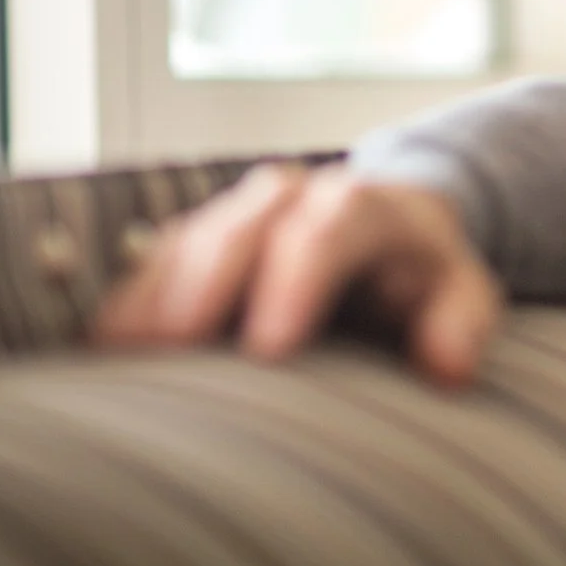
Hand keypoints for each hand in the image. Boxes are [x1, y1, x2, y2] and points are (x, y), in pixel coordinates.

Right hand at [93, 162, 501, 385]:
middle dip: (206, 282)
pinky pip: (151, 264)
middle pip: (244, 226)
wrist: (387, 231)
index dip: (297, 281)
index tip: (271, 348)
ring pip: (187, 240)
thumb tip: (450, 366)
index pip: (330, 229)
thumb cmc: (422, 275)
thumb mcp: (463, 292)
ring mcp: (236, 218)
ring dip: (152, 294)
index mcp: (363, 208)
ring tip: (119, 356)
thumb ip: (462, 321)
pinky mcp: (194, 245)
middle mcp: (293, 199)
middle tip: (175, 347)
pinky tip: (102, 351)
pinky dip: (128, 304)